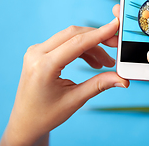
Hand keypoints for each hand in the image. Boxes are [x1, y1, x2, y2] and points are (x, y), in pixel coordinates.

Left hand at [0, 17, 128, 145]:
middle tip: (116, 45)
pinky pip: (64, 43)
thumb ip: (100, 84)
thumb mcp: (75, 100)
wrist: (25, 122)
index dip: (99, 33)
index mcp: (44, 66)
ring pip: (70, 37)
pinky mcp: (39, 52)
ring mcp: (36, 51)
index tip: (115, 25)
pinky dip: (81, 49)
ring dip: (91, 46)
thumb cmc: (46, 115)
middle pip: (73, 34)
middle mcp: (36, 54)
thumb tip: (122, 80)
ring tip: (106, 62)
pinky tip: (92, 62)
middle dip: (97, 38)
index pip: (77, 43)